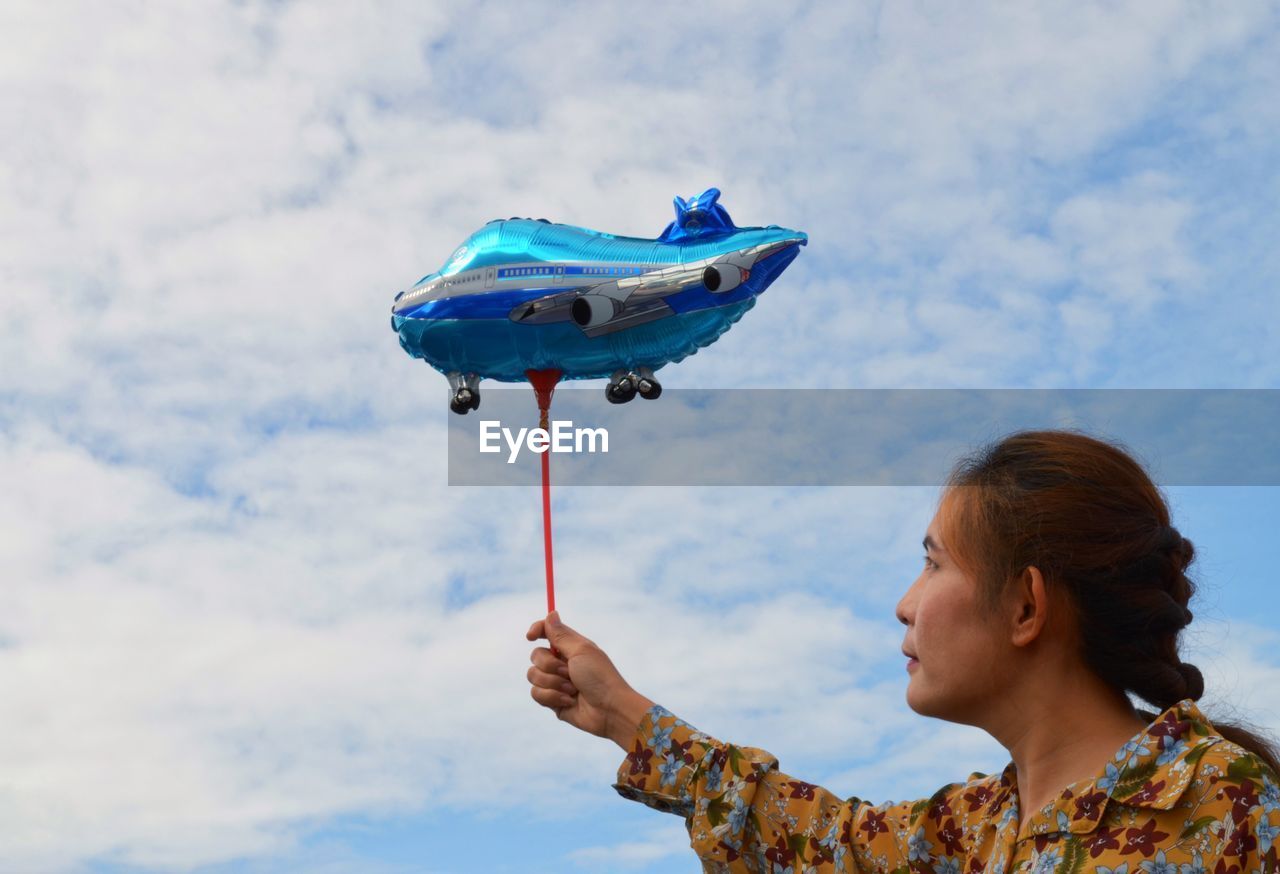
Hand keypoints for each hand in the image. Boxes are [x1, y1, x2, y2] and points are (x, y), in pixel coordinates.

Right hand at [526, 611, 653, 748]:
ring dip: (553, 683)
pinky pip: (536, 694)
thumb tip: (551, 612)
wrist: (608, 710)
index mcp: (570, 647)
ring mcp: (555, 682)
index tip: (530, 636)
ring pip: (533, 675)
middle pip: (536, 655)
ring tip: (572, 690)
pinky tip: (569, 701)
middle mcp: (561, 662)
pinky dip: (552, 697)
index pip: (546, 632)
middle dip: (550, 665)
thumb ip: (560, 634)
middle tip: (568, 671)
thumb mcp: (580, 650)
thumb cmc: (600, 677)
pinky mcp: (552, 700)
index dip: (536, 630)